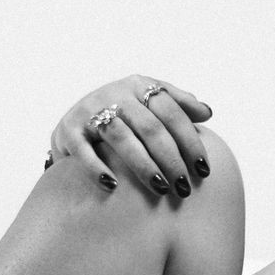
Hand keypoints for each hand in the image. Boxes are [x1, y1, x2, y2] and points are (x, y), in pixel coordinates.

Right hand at [45, 76, 213, 195]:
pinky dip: (98, 168)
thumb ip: (177, 104)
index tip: (203, 169)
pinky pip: (83, 150)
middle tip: (184, 187)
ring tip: (161, 189)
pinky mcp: (68, 130)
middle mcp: (114, 94)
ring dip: (144, 166)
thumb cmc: (123, 116)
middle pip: (150, 127)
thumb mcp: (148, 103)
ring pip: (121, 138)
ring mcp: (89, 111)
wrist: (74, 121)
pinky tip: (113, 186)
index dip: (190, 141)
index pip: (172, 113)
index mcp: (139, 86)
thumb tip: (207, 112)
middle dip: (171, 159)